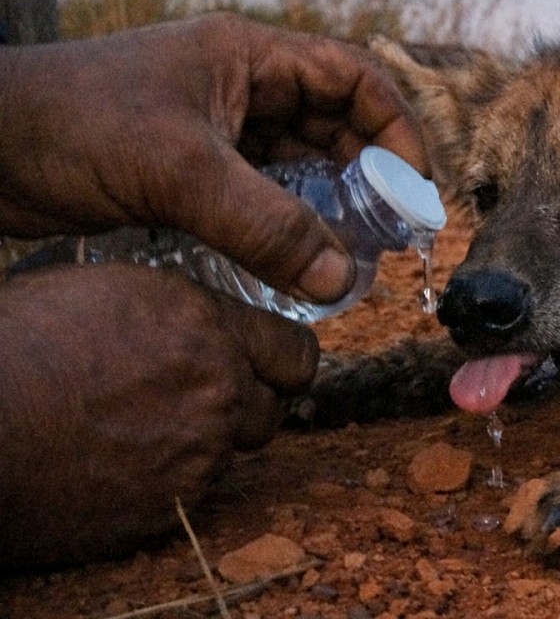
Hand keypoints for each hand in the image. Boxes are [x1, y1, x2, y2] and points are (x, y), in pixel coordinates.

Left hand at [0, 13, 424, 302]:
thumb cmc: (71, 128)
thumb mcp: (181, 173)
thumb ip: (267, 226)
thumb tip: (343, 280)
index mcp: (249, 58)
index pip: (354, 79)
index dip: (396, 128)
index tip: (415, 188)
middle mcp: (242, 90)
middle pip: (335, 130)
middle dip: (368, 181)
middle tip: (387, 239)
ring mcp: (217, 133)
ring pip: (300, 172)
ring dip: (328, 213)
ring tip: (349, 262)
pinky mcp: (191, 176)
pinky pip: (262, 202)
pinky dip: (286, 233)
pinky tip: (296, 270)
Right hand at [0, 264, 318, 567]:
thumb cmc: (20, 346)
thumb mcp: (112, 292)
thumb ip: (182, 311)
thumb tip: (207, 322)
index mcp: (205, 325)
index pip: (295, 350)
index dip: (279, 361)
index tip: (267, 366)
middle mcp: (218, 387)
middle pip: (275, 407)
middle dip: (247, 404)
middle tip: (203, 401)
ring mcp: (200, 450)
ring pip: (233, 451)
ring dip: (205, 442)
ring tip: (144, 428)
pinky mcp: (173, 503)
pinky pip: (193, 491)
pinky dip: (168, 481)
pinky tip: (122, 462)